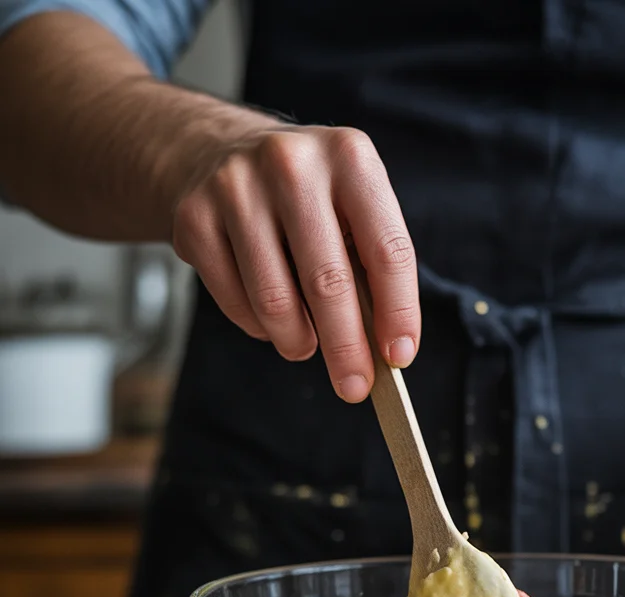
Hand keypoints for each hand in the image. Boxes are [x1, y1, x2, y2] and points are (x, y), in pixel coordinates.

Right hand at [170, 126, 418, 401]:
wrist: (213, 151)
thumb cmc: (306, 199)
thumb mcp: (351, 208)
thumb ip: (371, 270)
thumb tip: (384, 351)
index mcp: (350, 158)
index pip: (387, 251)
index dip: (398, 312)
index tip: (399, 358)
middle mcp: (293, 164)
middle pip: (329, 282)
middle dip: (347, 348)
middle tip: (354, 386)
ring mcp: (236, 187)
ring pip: (276, 301)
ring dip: (298, 341)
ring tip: (306, 345)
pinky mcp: (194, 217)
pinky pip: (236, 301)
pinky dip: (260, 327)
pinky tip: (269, 318)